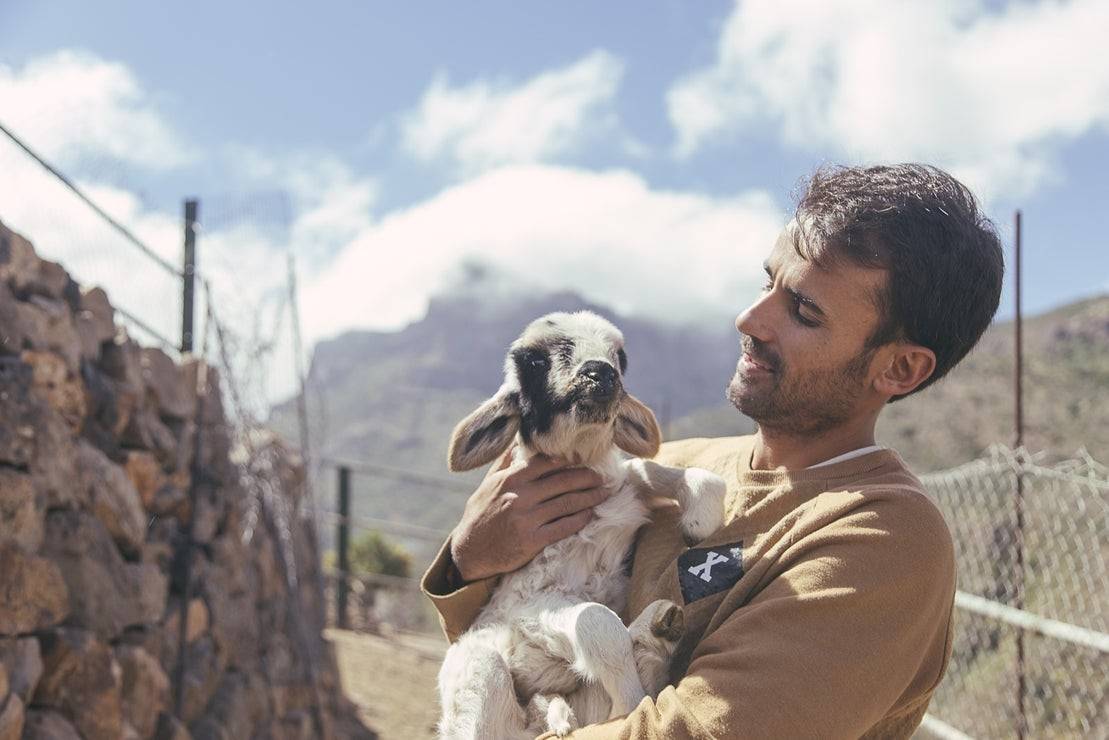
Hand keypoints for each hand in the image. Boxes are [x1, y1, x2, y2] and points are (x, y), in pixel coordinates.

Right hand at [449, 448, 607, 581]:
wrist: (469, 551)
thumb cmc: (480, 515)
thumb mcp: (487, 485)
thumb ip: (505, 464)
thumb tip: (518, 443)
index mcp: (509, 478)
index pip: (546, 462)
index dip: (568, 459)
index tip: (584, 459)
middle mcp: (518, 495)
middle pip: (562, 481)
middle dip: (586, 478)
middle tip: (602, 477)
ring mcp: (526, 519)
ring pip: (566, 503)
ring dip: (589, 497)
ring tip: (603, 493)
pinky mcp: (532, 540)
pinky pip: (563, 527)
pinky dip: (579, 519)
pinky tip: (589, 514)